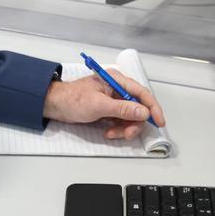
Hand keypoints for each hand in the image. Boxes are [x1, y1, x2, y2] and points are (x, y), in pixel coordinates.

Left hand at [43, 71, 165, 139]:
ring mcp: (113, 100)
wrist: (55, 106)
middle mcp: (117, 89)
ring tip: (111, 134)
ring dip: (124, 128)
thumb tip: (143, 112)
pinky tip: (108, 132)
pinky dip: (118, 128)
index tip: (159, 122)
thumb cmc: (73, 100)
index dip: (153, 108)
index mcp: (116, 80)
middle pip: (138, 107)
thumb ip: (122, 109)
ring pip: (130, 117)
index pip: (141, 93)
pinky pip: (121, 120)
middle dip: (134, 123)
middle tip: (126, 134)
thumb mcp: (99, 105)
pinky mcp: (108, 110)